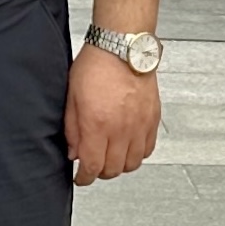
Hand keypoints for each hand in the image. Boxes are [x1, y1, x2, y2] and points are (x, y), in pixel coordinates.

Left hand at [65, 42, 159, 186]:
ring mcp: (139, 125)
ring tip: (111, 157)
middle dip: (100, 172)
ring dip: (120, 165)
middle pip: (113, 170)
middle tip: (93, 165)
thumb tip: (74, 152)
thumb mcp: (72, 97)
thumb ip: (72, 129)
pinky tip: (128, 147)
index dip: (84, 178)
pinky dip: (137, 154)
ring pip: (132, 164)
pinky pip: (148, 149)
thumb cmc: (96, 65)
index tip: (81, 178)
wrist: (122, 47)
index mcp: (97, 124)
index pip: (91, 166)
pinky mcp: (152, 119)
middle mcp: (121, 129)